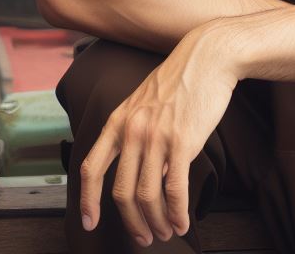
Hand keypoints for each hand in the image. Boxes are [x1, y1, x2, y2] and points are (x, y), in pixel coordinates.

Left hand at [80, 24, 237, 246]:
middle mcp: (132, 130)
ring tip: (165, 232)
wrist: (207, 57)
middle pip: (121, 192)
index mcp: (118, 120)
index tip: (90, 222)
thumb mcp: (145, 104)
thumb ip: (138, 136)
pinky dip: (177, 213)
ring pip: (147, 196)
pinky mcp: (182, 141)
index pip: (91, 167)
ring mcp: (156, 136)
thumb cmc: (179, 81)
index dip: (87, 200)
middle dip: (131, 222)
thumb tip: (146, 174)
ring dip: (156, 222)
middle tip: (144, 237)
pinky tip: (182, 222)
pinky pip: (175, 190)